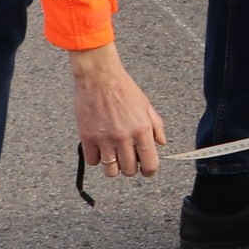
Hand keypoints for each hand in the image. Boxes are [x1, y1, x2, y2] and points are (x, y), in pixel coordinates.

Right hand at [69, 43, 165, 179]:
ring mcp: (104, 140)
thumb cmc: (123, 88)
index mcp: (142, 130)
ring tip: (114, 155)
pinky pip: (93, 161)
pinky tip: (100, 148)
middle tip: (129, 158)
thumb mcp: (146, 105)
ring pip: (110, 171)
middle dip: (131, 168)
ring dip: (114, 166)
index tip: (146, 170)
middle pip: (129, 171)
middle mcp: (124, 138)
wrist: (99, 77)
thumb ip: (156, 126)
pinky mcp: (87, 138)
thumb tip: (161, 144)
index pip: (150, 164)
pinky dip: (97, 158)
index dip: (149, 171)